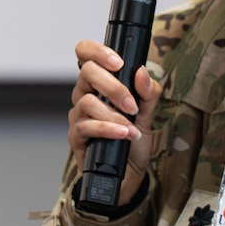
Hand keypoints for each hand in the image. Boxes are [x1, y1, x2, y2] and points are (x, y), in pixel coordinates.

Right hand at [68, 39, 162, 204]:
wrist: (128, 174)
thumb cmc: (133, 141)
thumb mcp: (148, 114)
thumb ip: (148, 93)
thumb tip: (142, 73)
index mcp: (99, 83)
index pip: (86, 54)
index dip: (97, 51)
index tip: (118, 61)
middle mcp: (85, 95)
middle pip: (87, 73)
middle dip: (113, 87)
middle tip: (132, 104)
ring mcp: (79, 116)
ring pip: (87, 101)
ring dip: (113, 114)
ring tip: (131, 127)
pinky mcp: (76, 137)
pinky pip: (86, 127)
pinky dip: (107, 129)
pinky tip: (123, 134)